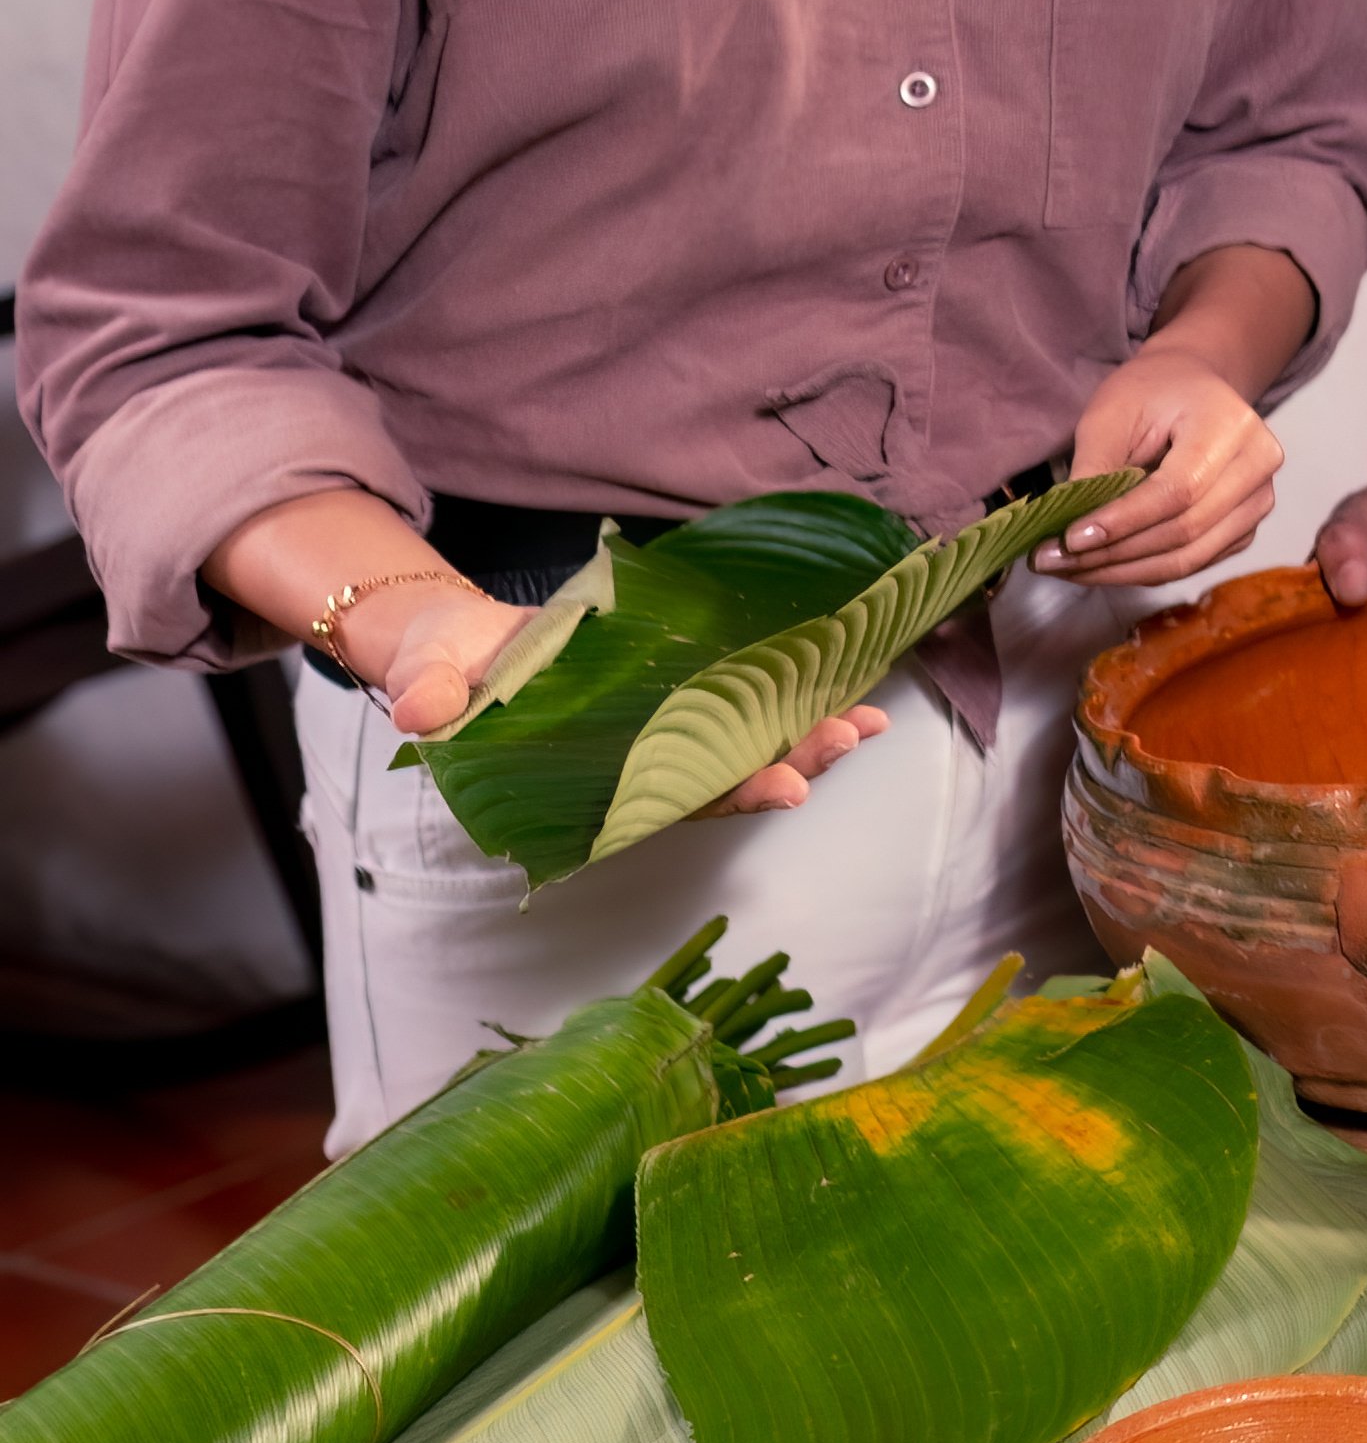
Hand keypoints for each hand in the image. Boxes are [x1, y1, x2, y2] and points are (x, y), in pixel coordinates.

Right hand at [366, 581, 883, 810]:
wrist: (457, 645)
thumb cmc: (446, 671)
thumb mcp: (428, 677)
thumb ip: (430, 695)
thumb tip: (420, 713)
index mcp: (591, 775)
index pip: (671, 797)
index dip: (729, 794)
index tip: (784, 789)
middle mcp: (639, 759)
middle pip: (728, 773)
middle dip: (792, 762)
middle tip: (847, 738)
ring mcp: (663, 726)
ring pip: (747, 742)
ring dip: (810, 734)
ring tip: (870, 721)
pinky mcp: (677, 686)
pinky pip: (743, 695)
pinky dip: (795, 690)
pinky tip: (850, 677)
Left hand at [1046, 348, 1281, 587]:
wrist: (1193, 388)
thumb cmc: (1150, 393)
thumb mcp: (1111, 414)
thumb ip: (1095, 469)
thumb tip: (1070, 532)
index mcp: (1231, 425)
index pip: (1178, 490)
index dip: (1123, 521)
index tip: (1069, 539)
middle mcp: (1259, 465)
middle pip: (1185, 531)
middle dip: (1113, 553)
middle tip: (1052, 561)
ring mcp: (1259, 501)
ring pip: (1189, 558)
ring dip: (1123, 571)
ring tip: (1069, 569)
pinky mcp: (1246, 528)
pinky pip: (1193, 564)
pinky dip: (1143, 571)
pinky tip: (1101, 565)